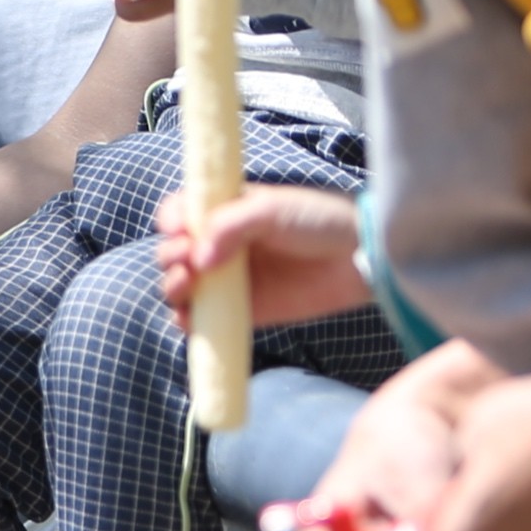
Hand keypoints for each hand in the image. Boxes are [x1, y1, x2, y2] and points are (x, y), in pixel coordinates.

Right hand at [154, 182, 368, 328]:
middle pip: (174, 251)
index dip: (171, 219)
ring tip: (189, 283)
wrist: (360, 258)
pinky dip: (188, 321)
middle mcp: (221, 245)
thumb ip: (229, 226)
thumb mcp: (272, 210)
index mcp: (225, 211)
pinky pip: (204, 320)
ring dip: (173, 285)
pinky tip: (189, 317)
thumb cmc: (319, 221)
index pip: (181, 212)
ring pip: (182, 286)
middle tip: (189, 259)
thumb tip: (197, 259)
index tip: (177, 228)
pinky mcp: (244, 311)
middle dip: (170, 255)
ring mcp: (230, 280)